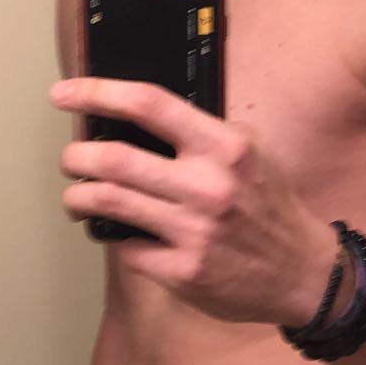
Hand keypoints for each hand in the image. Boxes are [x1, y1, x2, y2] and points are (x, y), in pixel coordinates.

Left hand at [52, 77, 335, 326]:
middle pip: (113, 159)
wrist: (301, 271)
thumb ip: (200, 133)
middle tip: (70, 159)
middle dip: (75, 157)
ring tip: (76, 196)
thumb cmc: (269, 207)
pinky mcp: (183, 271)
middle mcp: (207, 186)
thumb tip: (134, 117)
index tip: (64, 93)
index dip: (97, 94)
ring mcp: (193, 231)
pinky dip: (112, 236)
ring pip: (107, 202)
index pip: (149, 105)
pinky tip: (117, 232)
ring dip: (77, 197)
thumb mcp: (249, 152)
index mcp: (224, 147)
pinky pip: (126, 246)